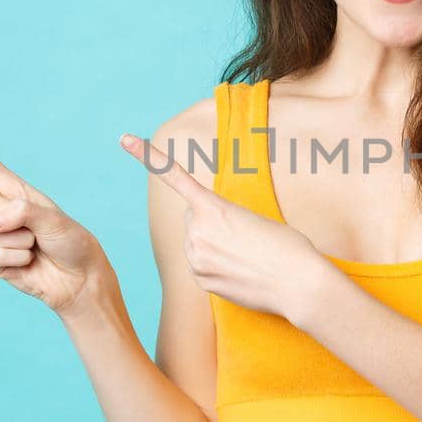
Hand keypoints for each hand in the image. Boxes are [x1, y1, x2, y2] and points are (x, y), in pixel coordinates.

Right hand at [0, 110, 113, 316]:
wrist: (79, 279)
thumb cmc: (71, 242)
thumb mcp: (53, 219)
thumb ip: (22, 212)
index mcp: (14, 189)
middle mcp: (1, 209)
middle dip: (10, 216)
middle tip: (36, 229)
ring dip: (19, 241)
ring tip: (36, 247)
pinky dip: (15, 260)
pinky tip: (29, 263)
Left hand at [119, 132, 325, 320]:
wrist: (297, 282)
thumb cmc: (286, 246)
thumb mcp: (254, 219)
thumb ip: (225, 220)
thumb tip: (213, 239)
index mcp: (213, 206)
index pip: (174, 176)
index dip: (147, 155)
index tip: (124, 139)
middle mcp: (197, 231)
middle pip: (194, 221)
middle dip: (212, 225)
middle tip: (245, 236)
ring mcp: (196, 258)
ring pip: (196, 244)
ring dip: (214, 247)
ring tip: (246, 256)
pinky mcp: (201, 280)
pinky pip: (201, 267)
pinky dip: (217, 267)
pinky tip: (241, 272)